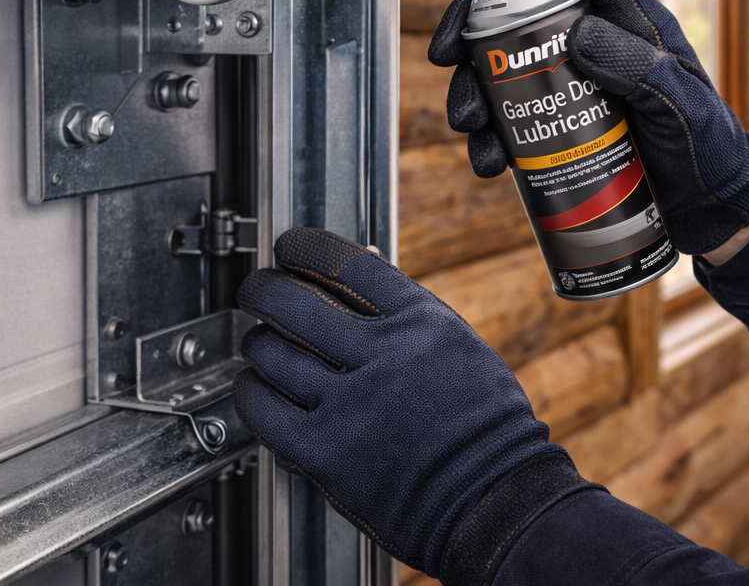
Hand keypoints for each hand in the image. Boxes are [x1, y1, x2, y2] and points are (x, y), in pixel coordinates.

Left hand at [233, 228, 598, 581]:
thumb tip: (362, 276)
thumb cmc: (487, 429)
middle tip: (257, 290)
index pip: (346, 262)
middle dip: (264, 289)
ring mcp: (352, 403)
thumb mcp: (459, 348)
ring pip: (274, 352)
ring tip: (259, 344)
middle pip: (296, 300)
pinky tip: (255, 388)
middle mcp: (383, 354)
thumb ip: (408, 315)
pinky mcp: (327, 452)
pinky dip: (251, 392)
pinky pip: (266, 410)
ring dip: (257, 343)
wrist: (497, 499)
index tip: (291, 249)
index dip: (306, 249)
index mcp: (421, 322)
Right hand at [429, 0, 748, 255]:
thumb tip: (580, 32)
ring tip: (470, 130)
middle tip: (445, 58)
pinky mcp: (560, 129)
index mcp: (632, 25)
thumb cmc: (709, 150)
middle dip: (472, 32)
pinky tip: (488, 163)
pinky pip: (511, 122)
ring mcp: (574, 88)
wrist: (710, 210)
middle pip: (522, 16)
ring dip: (472, 94)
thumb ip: (642, 69)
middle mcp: (596, 47)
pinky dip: (490, 139)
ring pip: (503, 72)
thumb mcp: (682, 108)